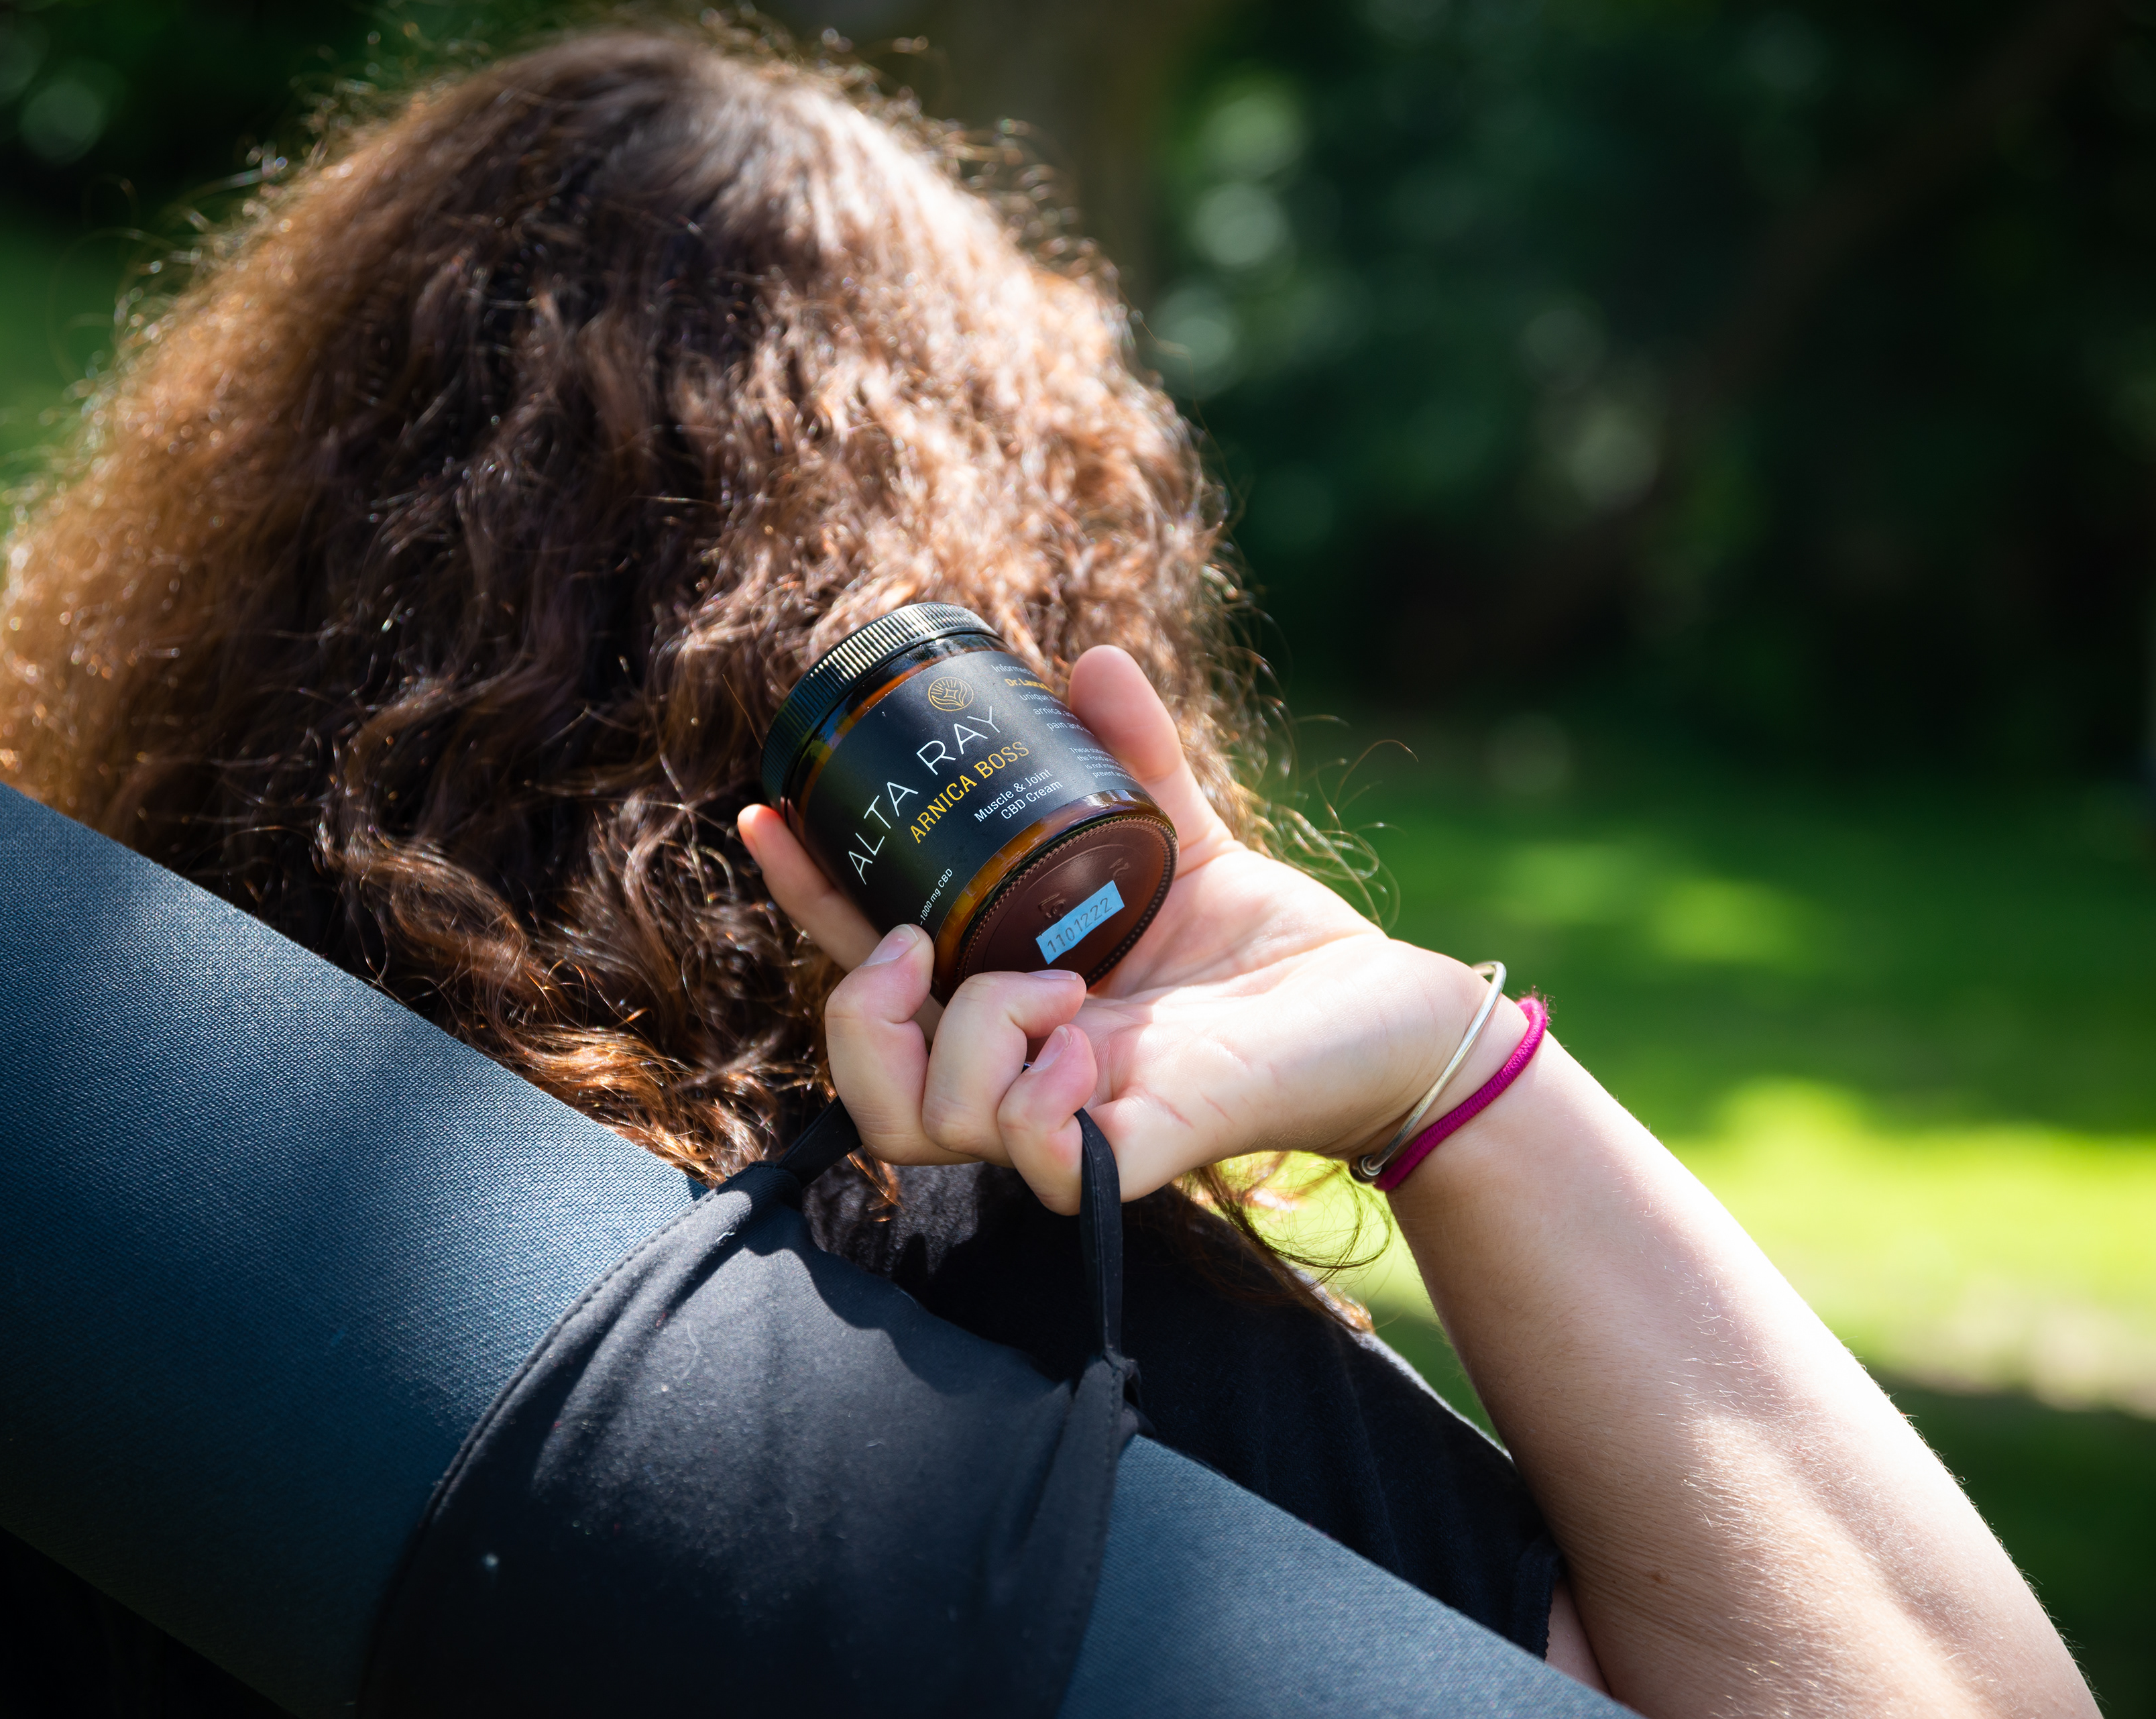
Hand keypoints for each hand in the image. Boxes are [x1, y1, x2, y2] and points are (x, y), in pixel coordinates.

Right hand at [739, 647, 1503, 1211]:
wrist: (1385, 1011)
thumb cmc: (1276, 949)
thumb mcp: (1182, 838)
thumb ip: (1131, 760)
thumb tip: (1092, 660)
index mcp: (1010, 996)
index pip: (866, 965)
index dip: (805, 900)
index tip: (770, 814)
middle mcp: (1025, 1070)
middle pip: (867, 1089)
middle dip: (855, 1012)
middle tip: (927, 946)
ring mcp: (1071, 1121)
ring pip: (926, 1125)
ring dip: (970, 1036)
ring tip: (1059, 986)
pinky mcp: (1136, 1153)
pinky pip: (1033, 1163)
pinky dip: (1035, 1103)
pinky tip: (1084, 1051)